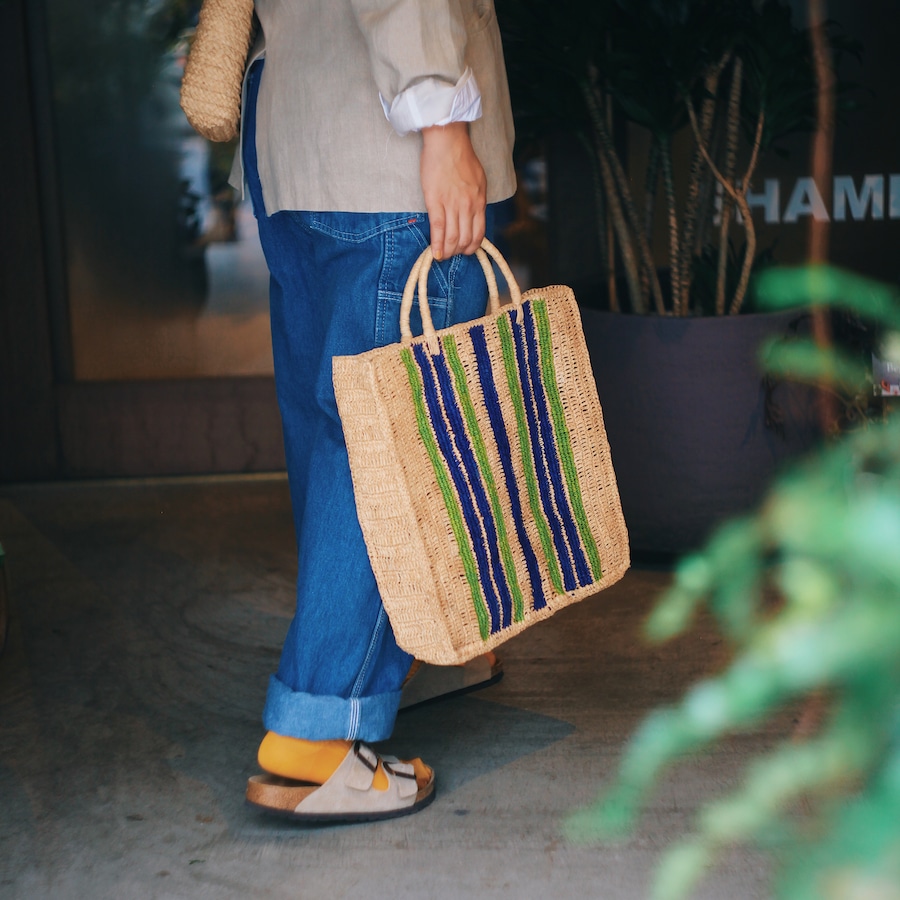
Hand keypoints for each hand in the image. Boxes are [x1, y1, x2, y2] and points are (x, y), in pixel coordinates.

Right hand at [420, 122, 486, 259]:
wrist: (448, 141)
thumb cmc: (462, 157)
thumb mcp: (479, 180)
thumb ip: (477, 199)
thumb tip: (474, 214)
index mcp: (479, 202)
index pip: (478, 233)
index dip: (472, 247)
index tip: (465, 250)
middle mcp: (468, 206)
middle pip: (465, 239)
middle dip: (458, 252)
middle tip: (452, 254)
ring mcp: (452, 205)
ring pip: (452, 238)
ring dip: (447, 251)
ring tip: (442, 256)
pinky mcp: (436, 202)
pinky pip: (438, 229)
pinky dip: (437, 244)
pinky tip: (434, 253)